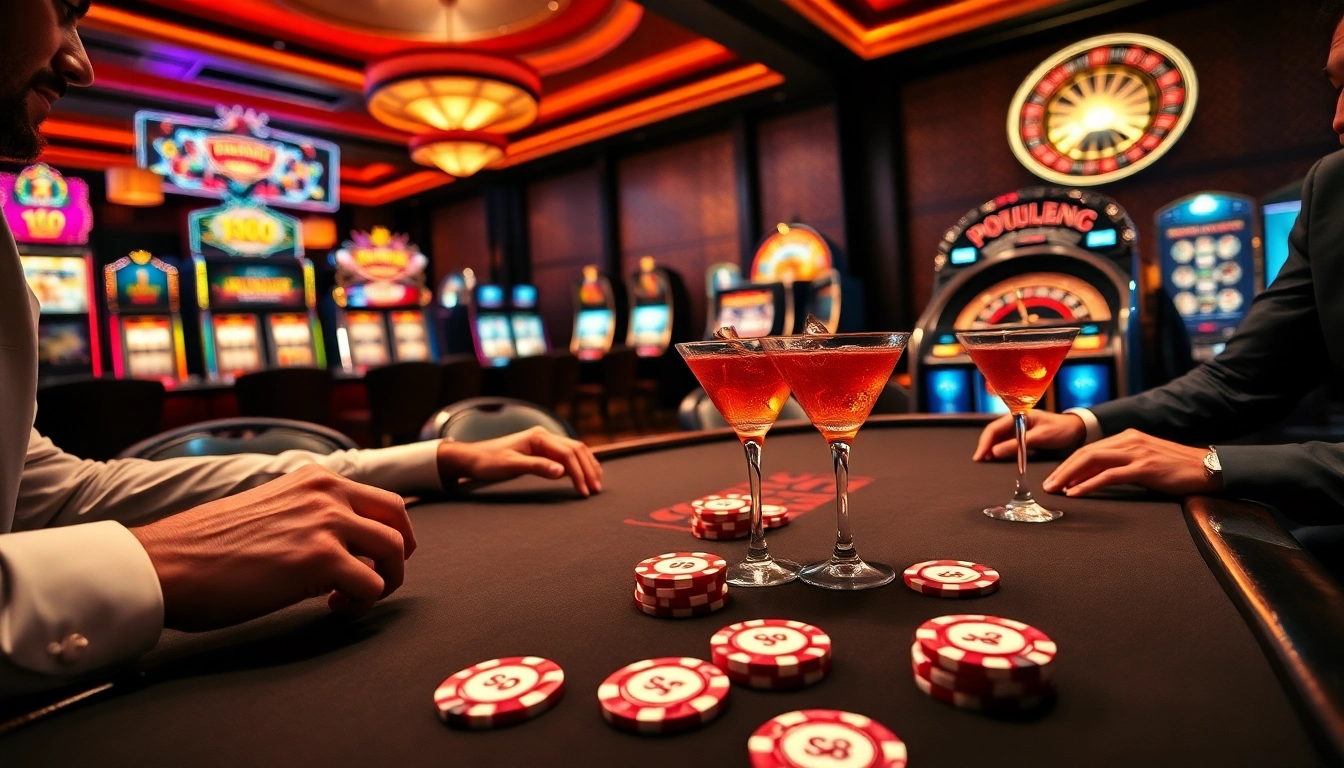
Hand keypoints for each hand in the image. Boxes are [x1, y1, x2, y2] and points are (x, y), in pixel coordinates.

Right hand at [130, 465, 415, 631]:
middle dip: (399, 553)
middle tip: (382, 577)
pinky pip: (372, 585)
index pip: (379, 498)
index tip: (375, 555)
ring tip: (351, 598)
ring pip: (394, 550)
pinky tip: (334, 608)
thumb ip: (306, 516)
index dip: (387, 531)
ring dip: (384, 581)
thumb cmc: (205, 547)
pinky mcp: (321, 560)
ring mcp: (326, 523)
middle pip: (398, 518)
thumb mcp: (268, 509)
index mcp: (314, 479)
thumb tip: (336, 544)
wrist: (166, 563)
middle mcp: (326, 493)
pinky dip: (361, 604)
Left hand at [437, 426, 603, 496]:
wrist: (472, 458)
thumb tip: (563, 472)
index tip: (585, 492)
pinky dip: (579, 464)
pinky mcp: (542, 449)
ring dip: (587, 466)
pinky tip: (584, 473)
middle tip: (596, 490)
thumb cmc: (488, 462)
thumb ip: (537, 467)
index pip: (568, 454)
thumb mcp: (511, 466)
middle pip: (576, 450)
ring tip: (596, 483)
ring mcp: (544, 441)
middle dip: (588, 470)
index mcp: (539, 437)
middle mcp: (544, 436)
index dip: (579, 473)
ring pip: (575, 450)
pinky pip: (567, 454)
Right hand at [973, 410, 1086, 460]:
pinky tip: (995, 457)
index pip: (994, 428)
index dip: (985, 442)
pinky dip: (999, 449)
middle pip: (993, 432)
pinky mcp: (1022, 433)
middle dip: (985, 446)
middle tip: (979, 460)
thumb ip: (1018, 445)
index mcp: (1019, 415)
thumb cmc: (1060, 430)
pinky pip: (1006, 441)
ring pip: (998, 437)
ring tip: (984, 460)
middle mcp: (1015, 419)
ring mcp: (1018, 426)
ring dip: (990, 448)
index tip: (980, 456)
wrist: (1077, 428)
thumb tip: (995, 453)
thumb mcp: (1040, 437)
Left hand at [1042, 429, 1219, 496]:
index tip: (1055, 477)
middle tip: (1047, 485)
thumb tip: (1094, 476)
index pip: (1089, 449)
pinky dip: (1089, 484)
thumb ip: (1122, 463)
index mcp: (1127, 437)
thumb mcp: (1144, 459)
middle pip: (1085, 453)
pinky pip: (1109, 476)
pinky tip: (1077, 492)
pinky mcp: (1144, 467)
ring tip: (1056, 490)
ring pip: (1092, 461)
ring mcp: (1136, 453)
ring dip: (1069, 476)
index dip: (1068, 464)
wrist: (1208, 468)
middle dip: (1062, 470)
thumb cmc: (1176, 468)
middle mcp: (1129, 440)